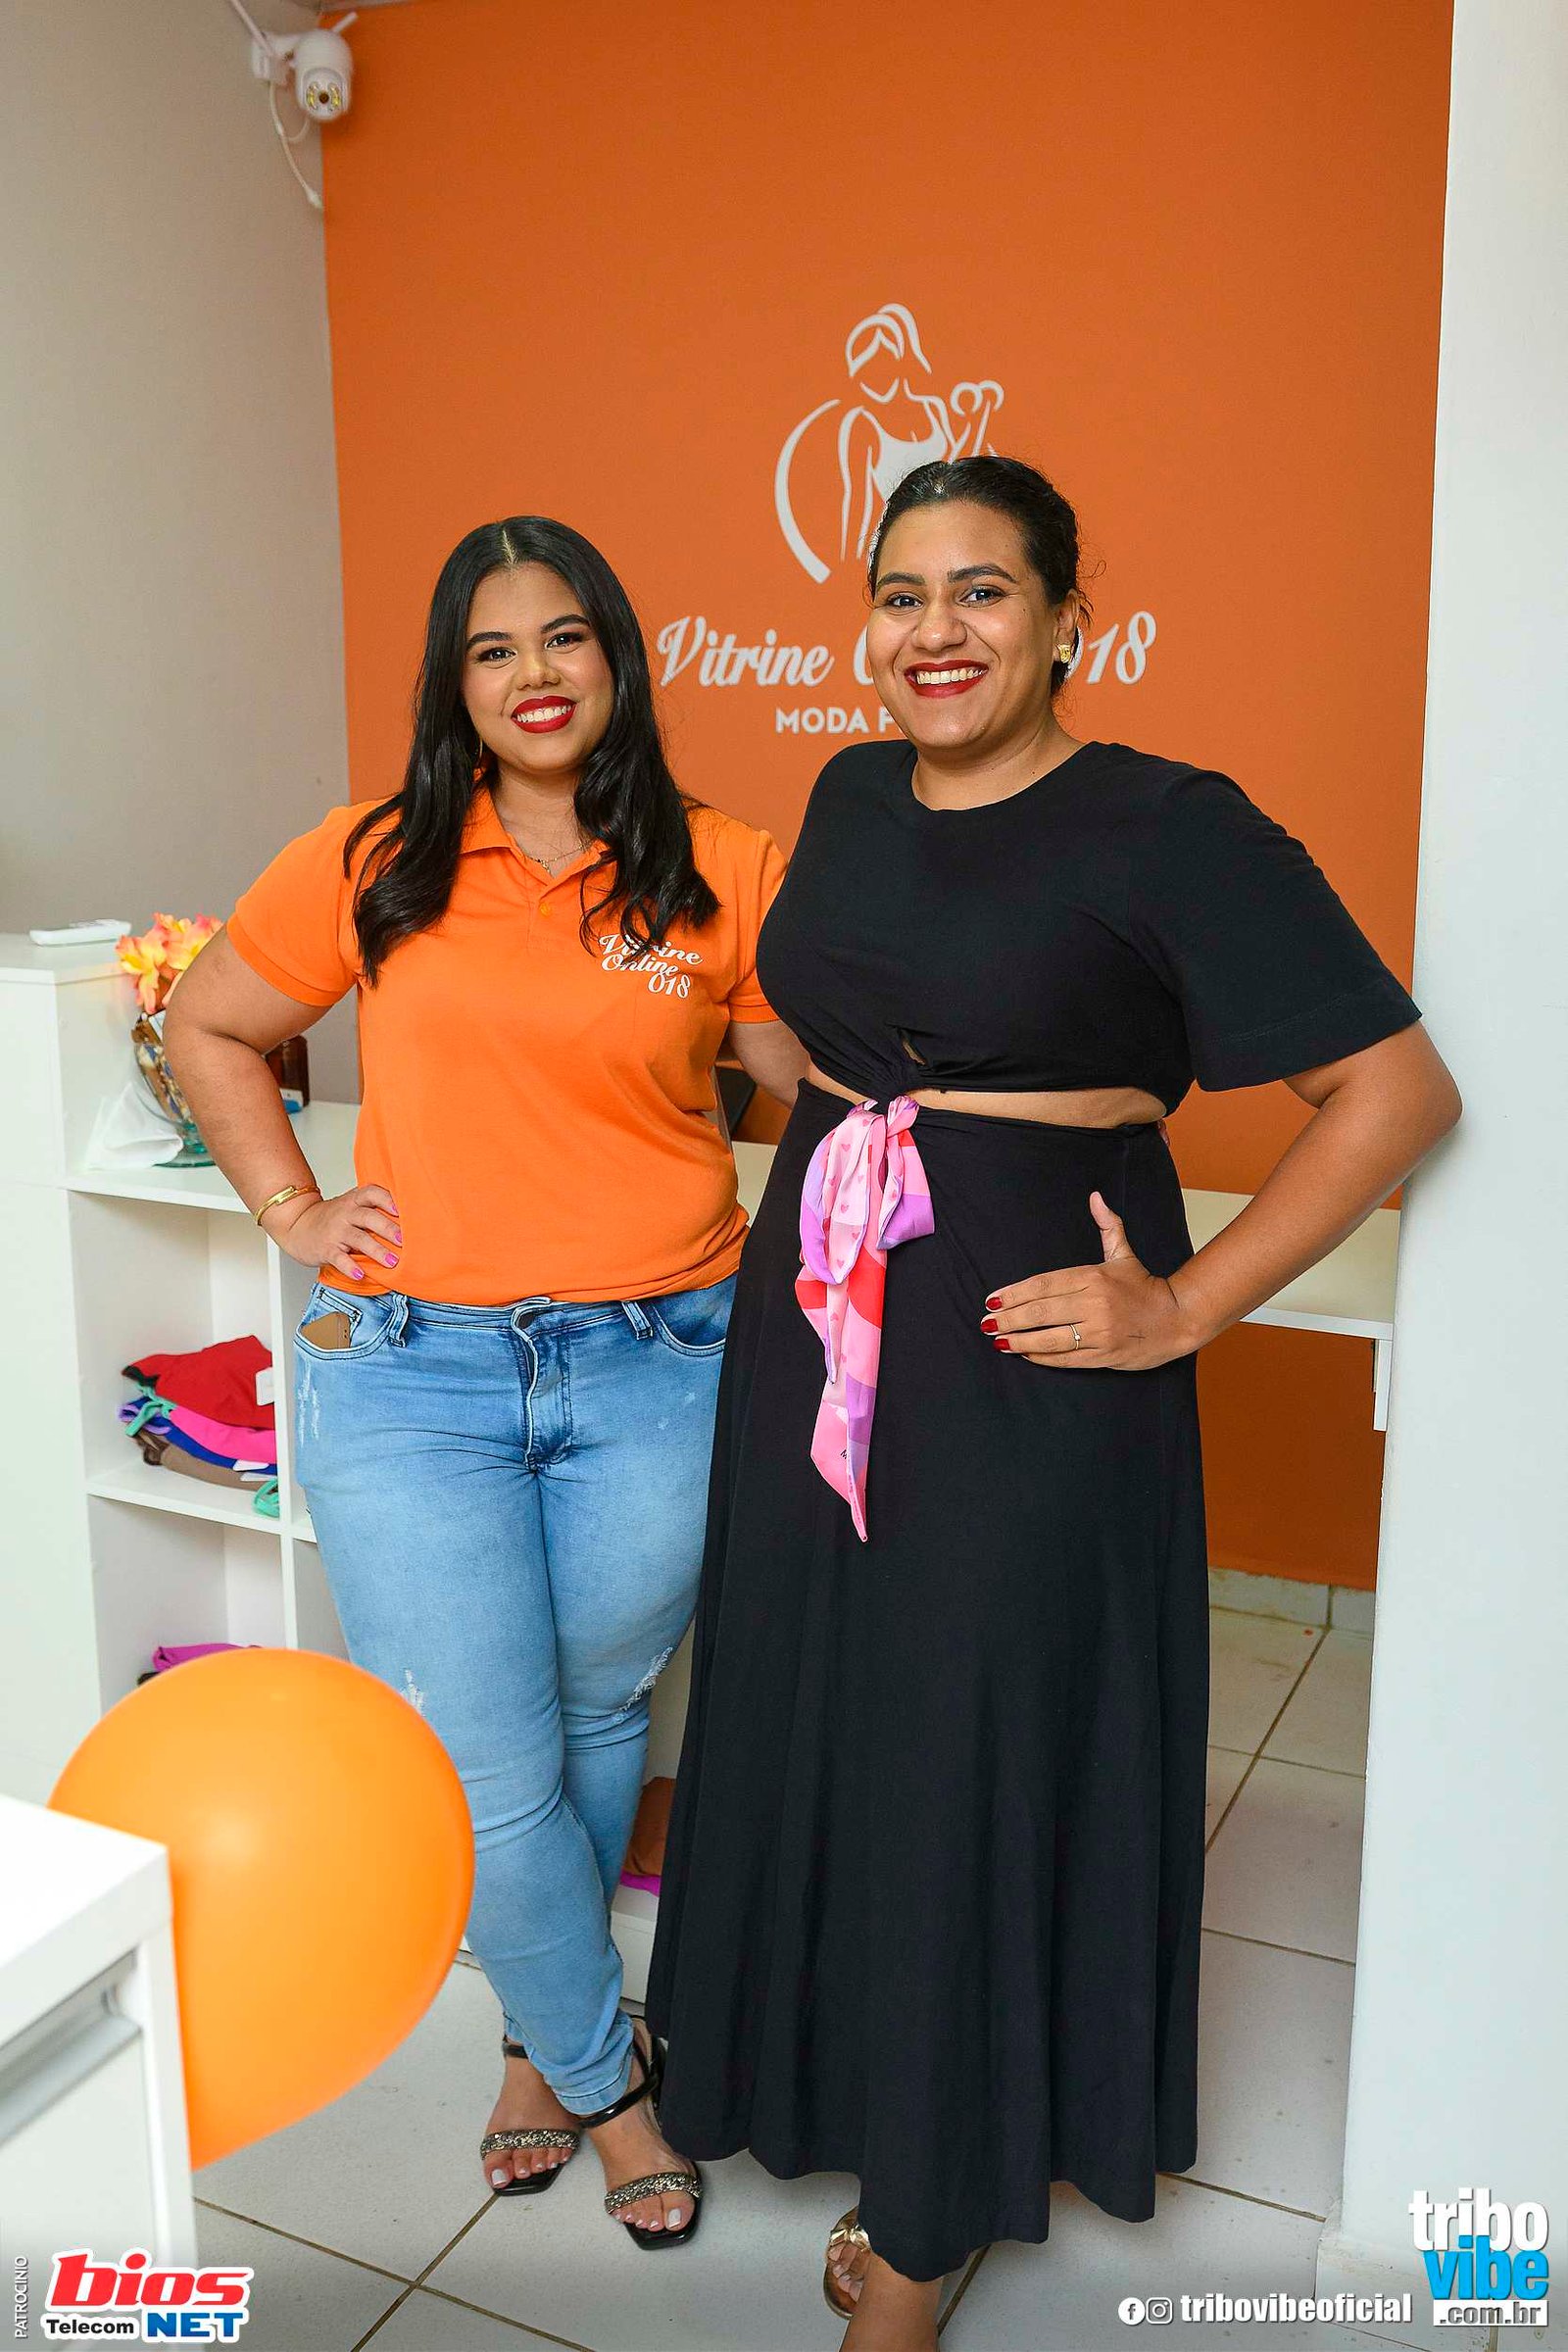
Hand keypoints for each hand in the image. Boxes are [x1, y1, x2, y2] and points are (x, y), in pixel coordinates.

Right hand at [265, 1185, 400, 1284]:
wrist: (297, 1226)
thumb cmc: (332, 1219)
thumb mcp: (350, 1206)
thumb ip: (372, 1209)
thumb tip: (410, 1219)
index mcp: (354, 1201)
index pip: (371, 1192)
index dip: (387, 1199)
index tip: (401, 1210)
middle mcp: (345, 1213)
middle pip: (368, 1217)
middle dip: (388, 1228)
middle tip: (404, 1241)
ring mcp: (335, 1231)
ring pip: (358, 1238)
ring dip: (376, 1250)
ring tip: (392, 1262)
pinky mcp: (326, 1249)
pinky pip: (338, 1258)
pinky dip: (349, 1266)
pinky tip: (360, 1274)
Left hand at [982, 1190, 1204, 1370]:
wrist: (1179, 1319)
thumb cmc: (1145, 1287)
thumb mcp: (1124, 1255)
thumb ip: (1108, 1227)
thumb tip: (1095, 1198)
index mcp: (1094, 1276)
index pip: (1043, 1284)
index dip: (1014, 1293)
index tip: (993, 1300)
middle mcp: (1094, 1304)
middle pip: (1041, 1311)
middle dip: (1009, 1318)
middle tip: (986, 1323)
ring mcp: (1100, 1331)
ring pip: (1050, 1337)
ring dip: (1020, 1340)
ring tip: (999, 1340)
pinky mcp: (1104, 1355)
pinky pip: (1066, 1358)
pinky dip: (1042, 1357)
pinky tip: (1025, 1354)